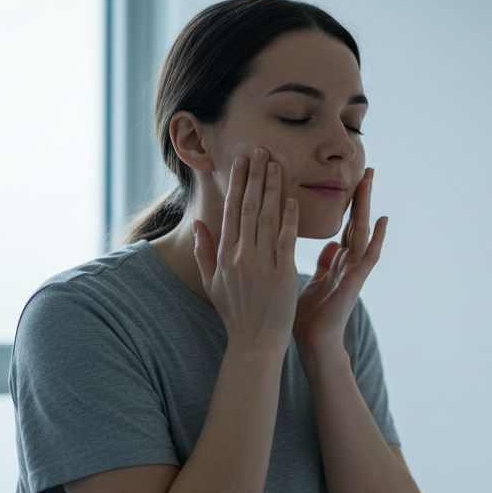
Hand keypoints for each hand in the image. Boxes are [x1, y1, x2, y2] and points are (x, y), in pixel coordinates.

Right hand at [191, 148, 299, 352]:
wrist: (254, 343)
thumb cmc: (234, 314)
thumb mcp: (211, 282)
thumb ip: (204, 251)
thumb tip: (199, 223)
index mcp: (225, 255)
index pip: (232, 210)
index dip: (238, 183)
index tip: (243, 160)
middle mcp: (241, 255)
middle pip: (249, 207)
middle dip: (256, 176)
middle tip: (262, 149)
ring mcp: (261, 264)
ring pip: (268, 217)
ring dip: (273, 187)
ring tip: (277, 163)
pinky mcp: (282, 274)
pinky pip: (286, 240)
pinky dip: (289, 218)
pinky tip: (292, 198)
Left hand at [294, 167, 386, 350]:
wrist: (313, 344)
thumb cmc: (309, 317)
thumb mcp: (313, 282)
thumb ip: (324, 263)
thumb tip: (331, 245)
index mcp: (337, 262)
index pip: (345, 226)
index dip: (348, 204)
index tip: (351, 179)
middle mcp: (348, 263)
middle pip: (357, 222)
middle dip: (361, 196)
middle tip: (367, 167)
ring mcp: (353, 271)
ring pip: (363, 231)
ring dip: (367, 205)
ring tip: (371, 180)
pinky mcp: (355, 282)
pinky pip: (368, 256)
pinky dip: (378, 238)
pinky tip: (384, 219)